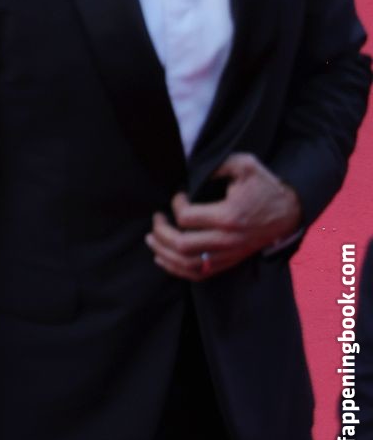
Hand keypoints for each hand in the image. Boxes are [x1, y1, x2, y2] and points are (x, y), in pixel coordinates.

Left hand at [146, 154, 303, 280]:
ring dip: (165, 253)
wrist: (288, 213)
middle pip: (183, 246)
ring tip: (151, 239)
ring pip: (188, 265)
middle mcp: (227, 240)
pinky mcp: (229, 261)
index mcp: (228, 216)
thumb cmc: (264, 186)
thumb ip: (217, 165)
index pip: (187, 218)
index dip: (176, 204)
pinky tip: (163, 259)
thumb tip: (192, 170)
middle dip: (162, 232)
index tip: (178, 194)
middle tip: (157, 217)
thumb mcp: (244, 164)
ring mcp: (228, 254)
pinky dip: (177, 270)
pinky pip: (200, 274)